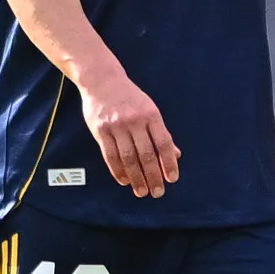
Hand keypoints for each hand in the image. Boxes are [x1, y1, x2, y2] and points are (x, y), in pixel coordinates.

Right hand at [81, 66, 179, 197]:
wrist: (102, 81)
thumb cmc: (131, 98)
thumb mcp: (150, 110)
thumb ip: (161, 133)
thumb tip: (175, 156)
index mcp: (151, 115)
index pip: (163, 143)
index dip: (168, 163)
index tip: (172, 179)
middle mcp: (134, 121)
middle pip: (146, 154)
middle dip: (153, 176)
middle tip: (158, 192)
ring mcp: (116, 126)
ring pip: (128, 158)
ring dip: (136, 178)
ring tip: (142, 191)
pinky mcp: (100, 130)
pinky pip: (109, 155)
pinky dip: (117, 170)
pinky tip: (124, 180)